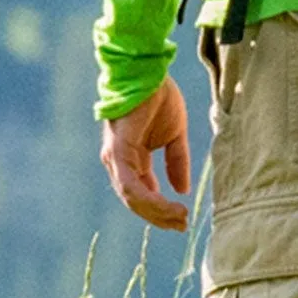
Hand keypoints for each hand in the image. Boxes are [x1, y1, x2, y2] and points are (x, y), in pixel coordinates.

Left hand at [100, 77, 190, 231]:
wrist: (149, 72)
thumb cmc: (159, 97)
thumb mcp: (175, 136)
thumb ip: (176, 161)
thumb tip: (182, 190)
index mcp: (131, 159)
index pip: (142, 194)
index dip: (161, 210)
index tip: (182, 219)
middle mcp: (119, 162)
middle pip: (136, 202)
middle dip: (160, 217)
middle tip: (182, 225)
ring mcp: (116, 158)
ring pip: (132, 198)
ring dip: (157, 212)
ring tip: (180, 217)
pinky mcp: (118, 151)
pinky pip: (132, 185)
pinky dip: (150, 200)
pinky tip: (169, 204)